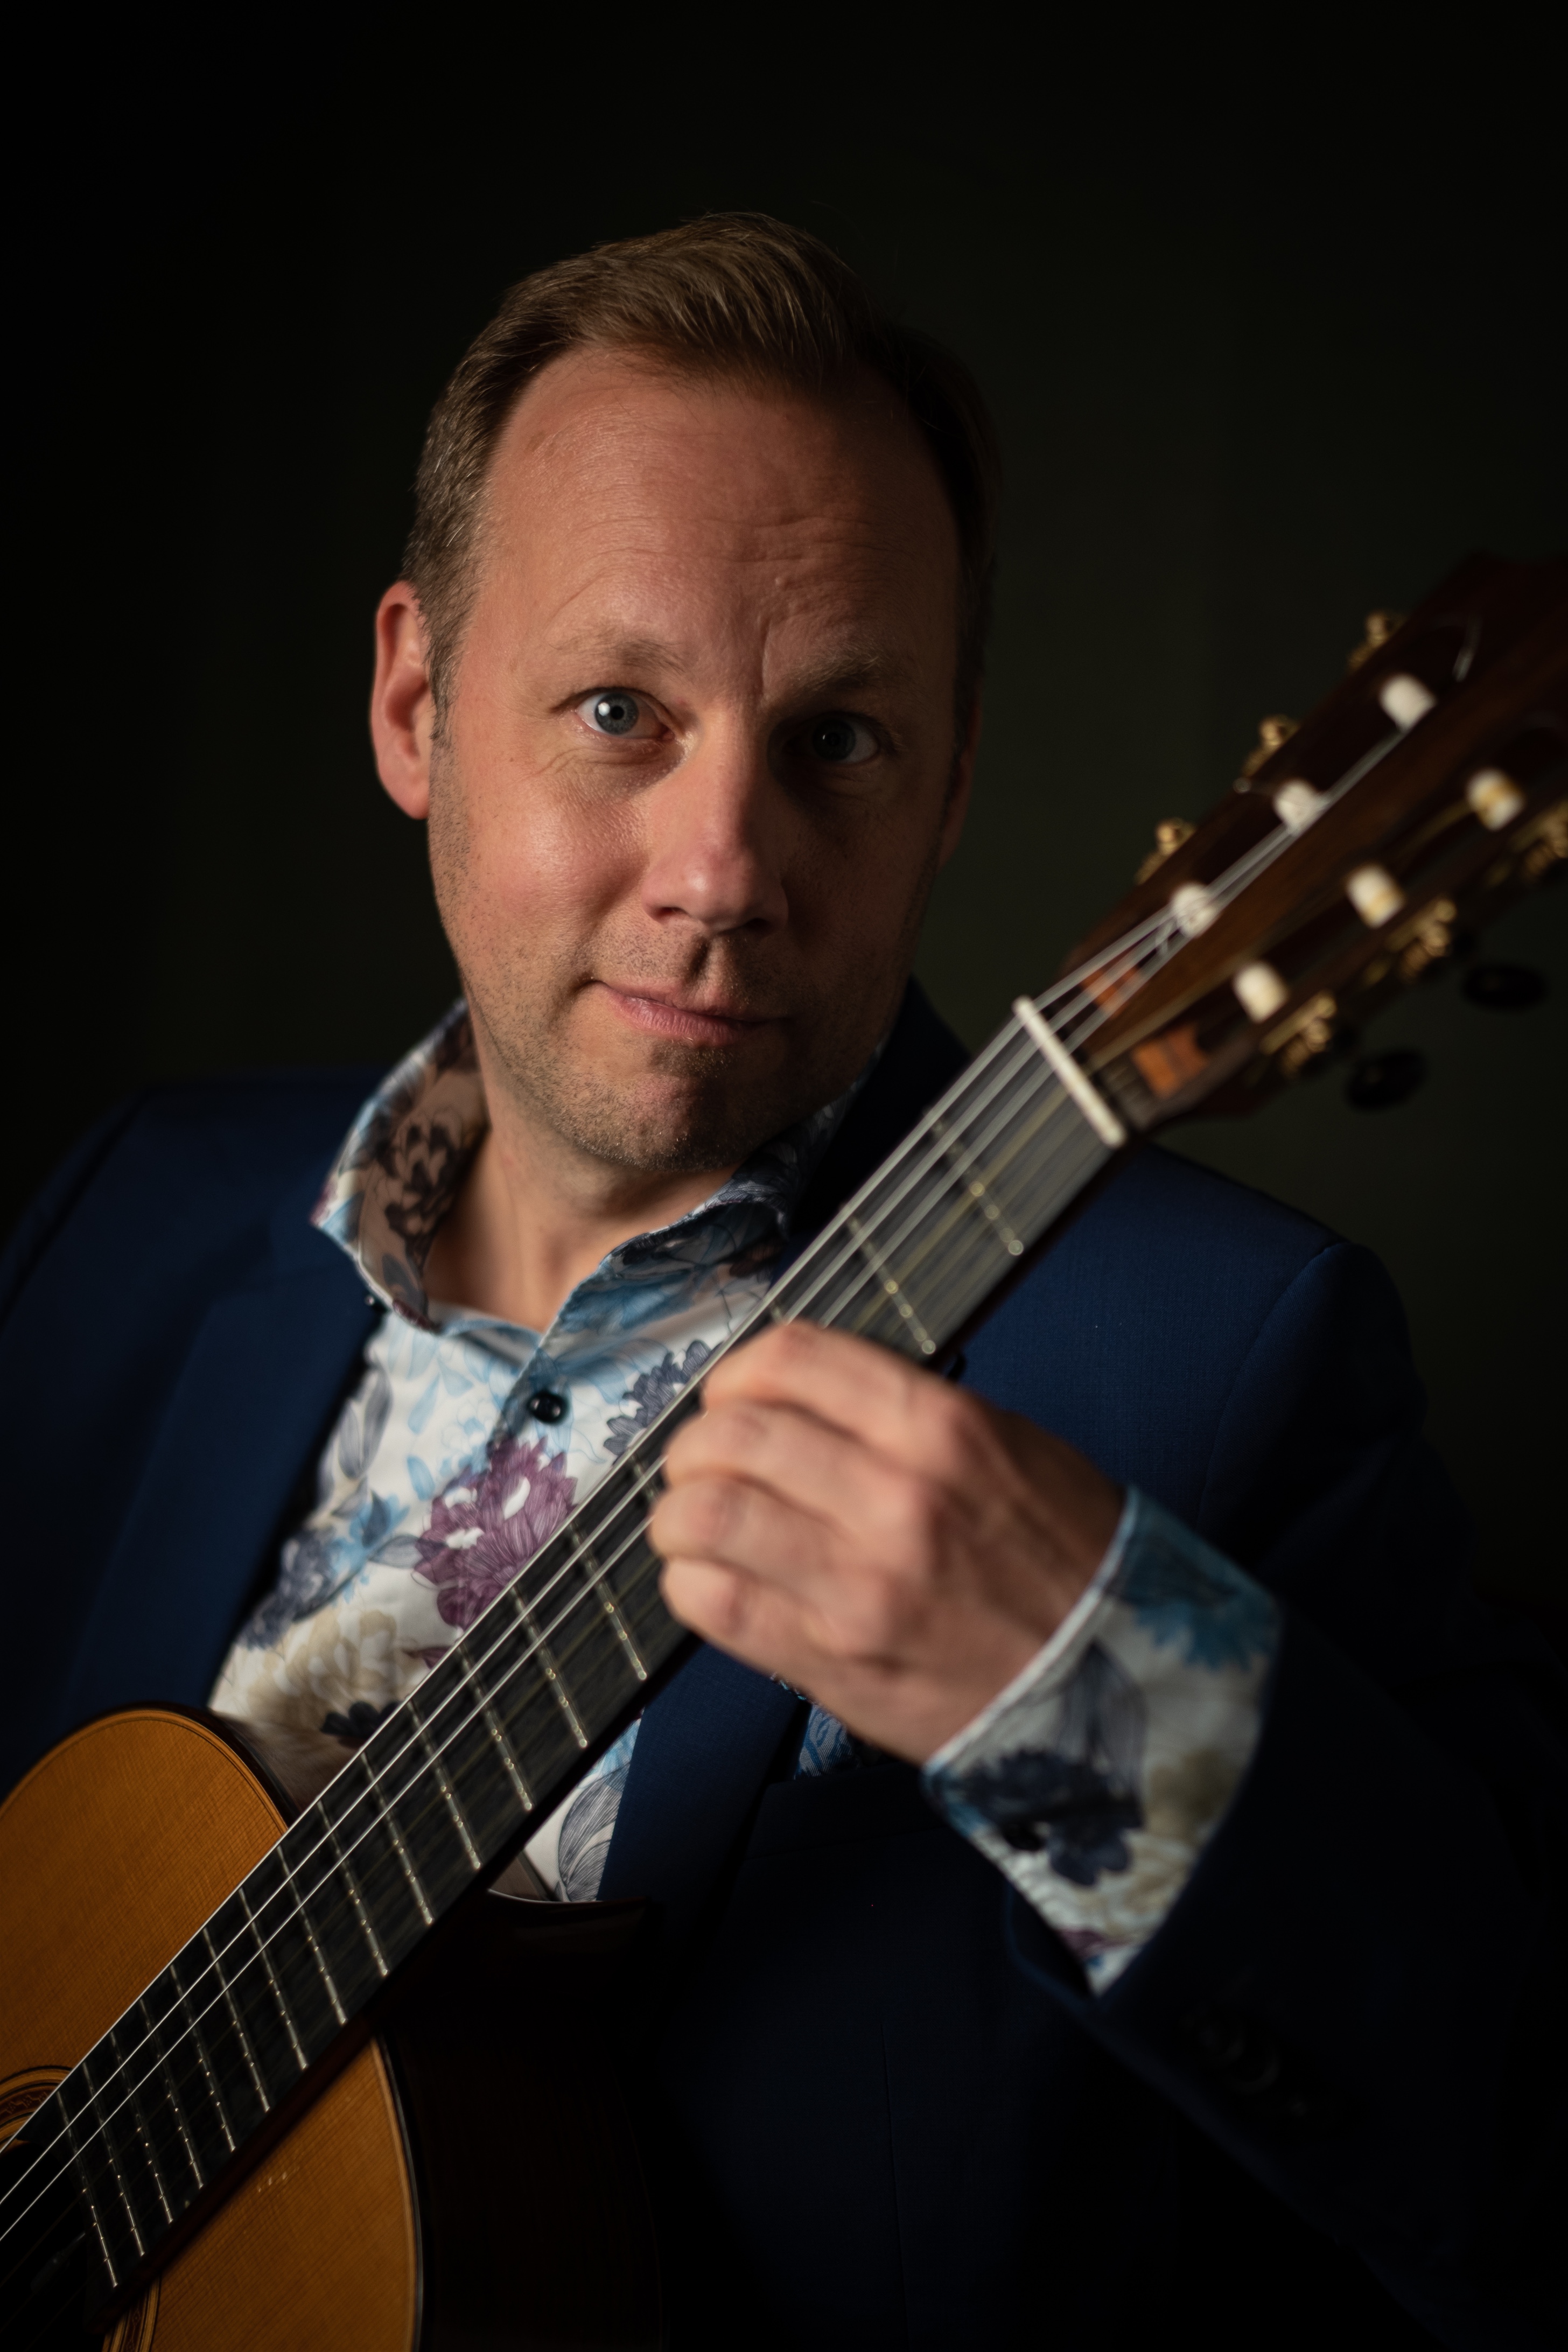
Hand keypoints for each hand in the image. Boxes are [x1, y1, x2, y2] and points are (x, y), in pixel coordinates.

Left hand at [649, 1322, 1122, 1763]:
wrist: (1111, 1680)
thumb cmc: (1063, 1561)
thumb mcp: (1009, 1446)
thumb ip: (905, 1413)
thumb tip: (801, 1394)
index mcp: (942, 1429)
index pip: (793, 1360)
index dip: (742, 1370)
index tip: (735, 1393)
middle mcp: (895, 1498)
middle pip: (734, 1434)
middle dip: (698, 1443)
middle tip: (704, 1462)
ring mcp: (859, 1585)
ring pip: (706, 1514)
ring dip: (679, 1512)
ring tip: (692, 1521)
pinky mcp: (832, 1660)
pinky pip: (713, 1603)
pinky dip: (688, 1581)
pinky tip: (707, 1577)